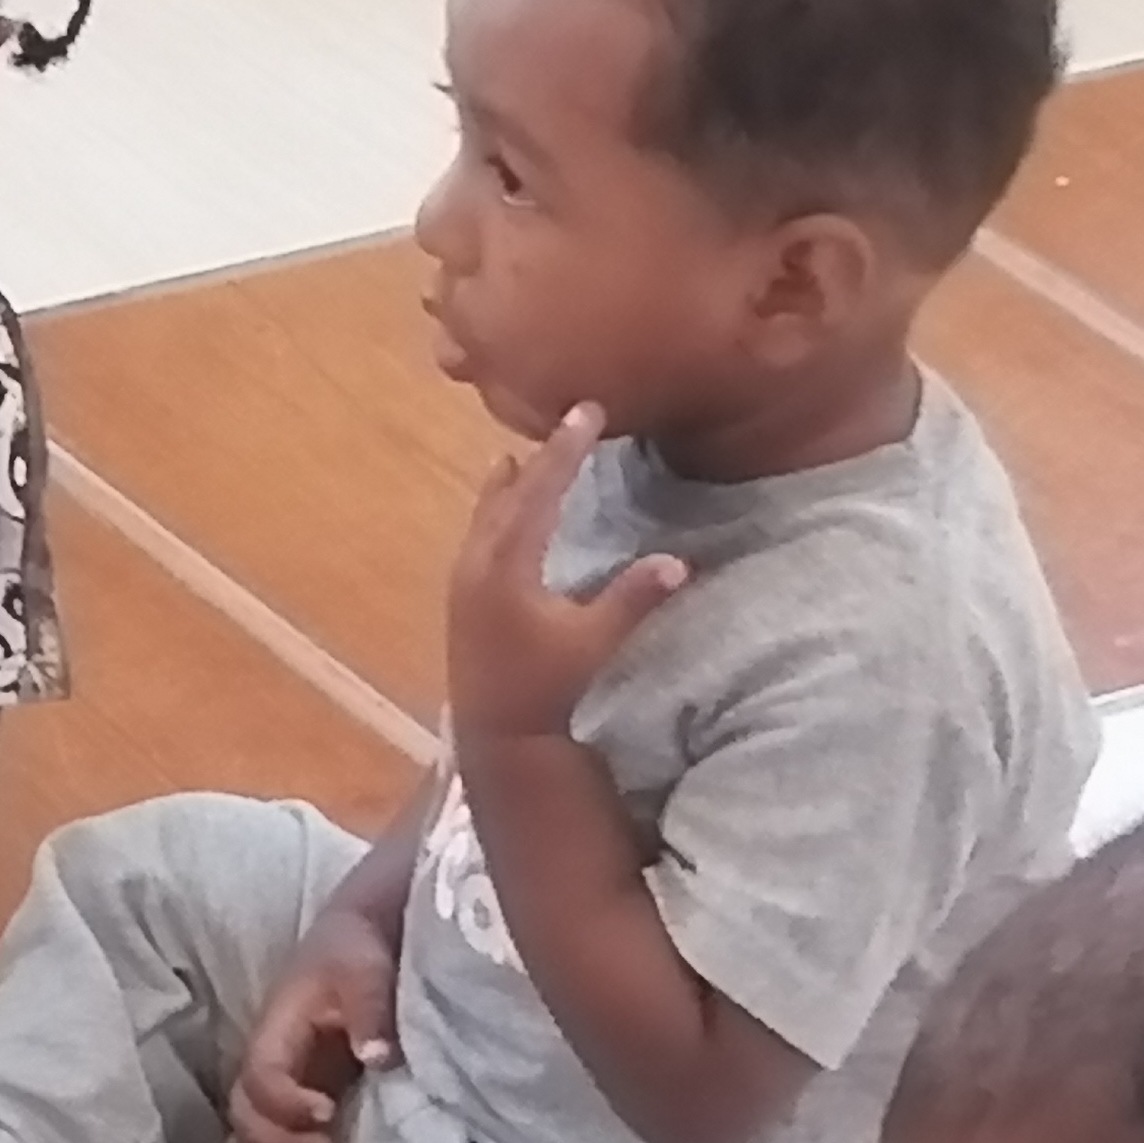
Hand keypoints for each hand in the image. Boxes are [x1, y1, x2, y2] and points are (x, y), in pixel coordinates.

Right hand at [231, 912, 400, 1142]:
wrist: (360, 934)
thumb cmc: (357, 949)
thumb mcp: (365, 970)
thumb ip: (371, 1011)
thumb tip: (377, 1059)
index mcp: (276, 1027)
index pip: (261, 1075)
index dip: (284, 1103)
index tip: (327, 1114)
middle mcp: (270, 1058)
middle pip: (245, 1113)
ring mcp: (285, 1078)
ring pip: (255, 1131)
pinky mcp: (305, 1092)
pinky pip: (280, 1134)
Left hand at [445, 408, 688, 747]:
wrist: (496, 731)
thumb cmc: (546, 686)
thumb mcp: (593, 642)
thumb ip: (633, 599)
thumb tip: (681, 562)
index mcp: (506, 566)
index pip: (538, 492)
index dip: (565, 451)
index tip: (585, 412)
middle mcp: (476, 563)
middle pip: (509, 494)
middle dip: (542, 457)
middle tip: (571, 418)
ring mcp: (463, 579)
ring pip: (487, 513)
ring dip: (512, 481)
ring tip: (526, 451)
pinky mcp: (462, 595)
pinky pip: (479, 533)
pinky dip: (496, 508)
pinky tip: (501, 504)